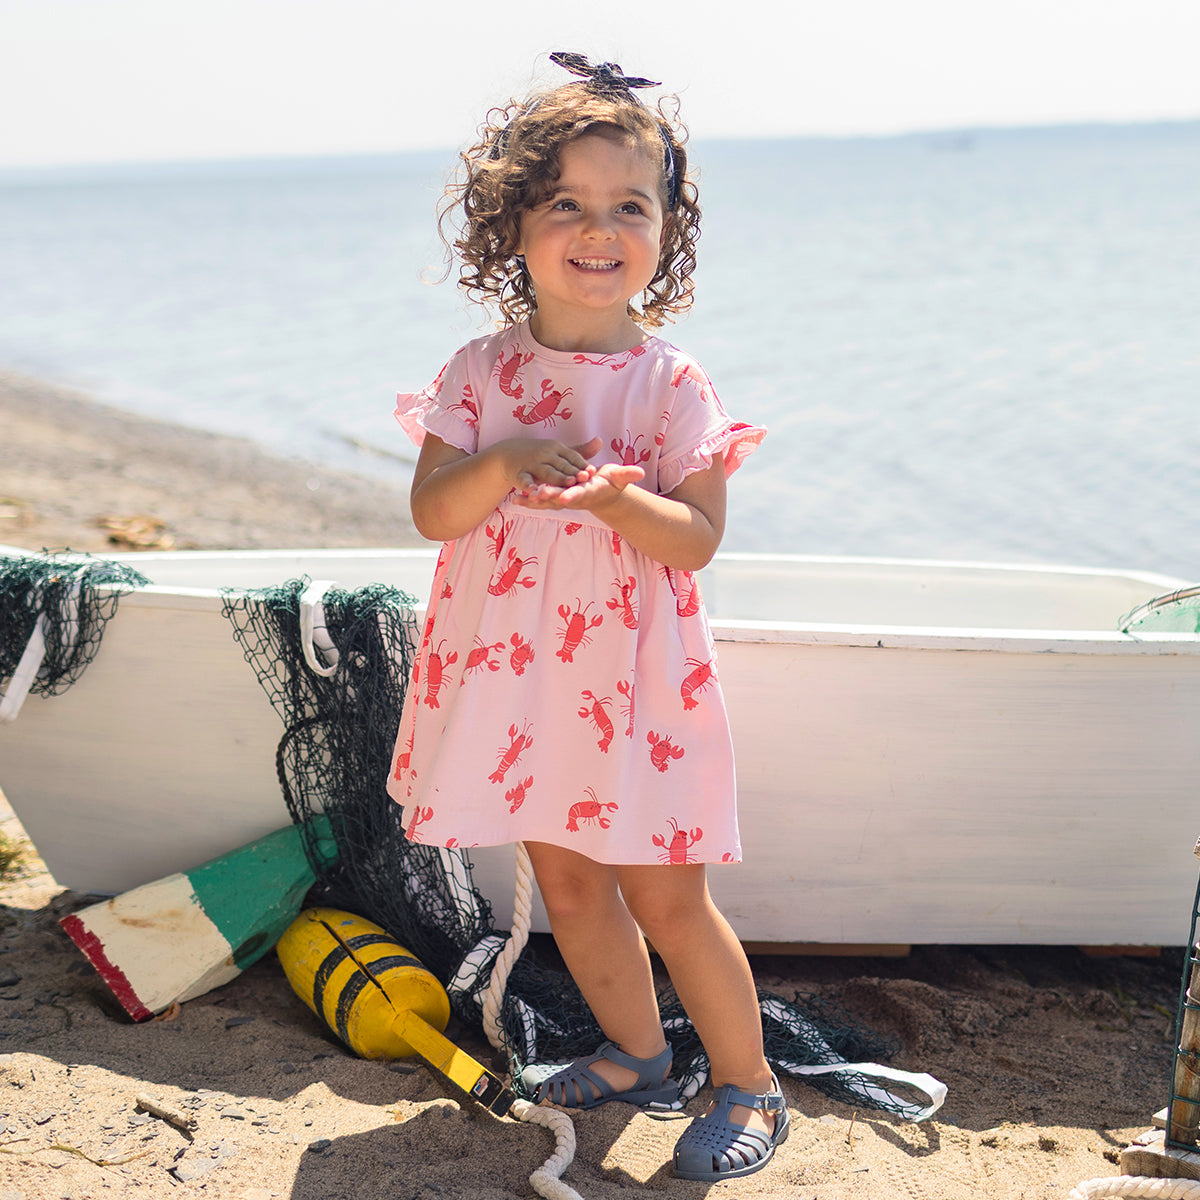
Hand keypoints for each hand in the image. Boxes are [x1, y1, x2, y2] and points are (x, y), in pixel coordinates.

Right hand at [505, 436, 598, 493]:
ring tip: (569, 484)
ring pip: (547, 472)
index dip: (583, 464)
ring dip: (557, 478)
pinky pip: (525, 481)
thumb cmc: (538, 455)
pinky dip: (529, 486)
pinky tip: (534, 493)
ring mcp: (532, 463)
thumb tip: (601, 442)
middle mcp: (545, 454)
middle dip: (573, 472)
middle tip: (586, 479)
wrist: (506, 453)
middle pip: (562, 465)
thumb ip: (579, 451)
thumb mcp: (557, 451)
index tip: (594, 472)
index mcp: (556, 448)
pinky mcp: (519, 474)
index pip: (573, 456)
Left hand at [515, 436, 644, 511]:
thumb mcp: (621, 477)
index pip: (581, 493)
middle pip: (560, 497)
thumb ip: (628, 474)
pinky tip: (514, 498)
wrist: (604, 494)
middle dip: (549, 496)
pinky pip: (541, 500)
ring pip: (547, 501)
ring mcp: (564, 499)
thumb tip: (640, 472)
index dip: (573, 495)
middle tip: (538, 494)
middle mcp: (575, 497)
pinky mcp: (556, 498)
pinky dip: (529, 499)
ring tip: (519, 498)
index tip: (565, 497)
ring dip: (534, 500)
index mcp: (589, 491)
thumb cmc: (612, 483)